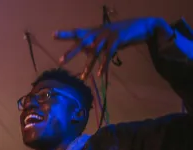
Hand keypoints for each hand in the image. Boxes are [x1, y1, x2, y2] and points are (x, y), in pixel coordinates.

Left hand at [56, 17, 170, 79]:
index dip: (66, 34)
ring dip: (89, 66)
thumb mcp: (105, 39)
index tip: (53, 35)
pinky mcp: (117, 40)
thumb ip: (95, 45)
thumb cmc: (121, 34)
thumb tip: (86, 53)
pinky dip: (105, 65)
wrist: (143, 26)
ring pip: (95, 52)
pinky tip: (101, 74)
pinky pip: (109, 54)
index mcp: (94, 31)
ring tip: (83, 77)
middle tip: (61, 61)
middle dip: (72, 52)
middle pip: (82, 42)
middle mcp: (99, 32)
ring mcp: (108, 35)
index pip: (77, 32)